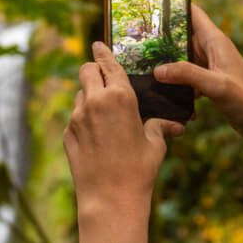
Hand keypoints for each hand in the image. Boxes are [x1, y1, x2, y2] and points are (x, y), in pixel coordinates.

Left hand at [63, 42, 184, 220]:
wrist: (109, 199)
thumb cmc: (138, 170)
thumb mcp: (155, 144)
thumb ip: (159, 126)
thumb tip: (174, 124)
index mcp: (119, 97)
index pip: (108, 64)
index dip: (103, 52)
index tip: (98, 44)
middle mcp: (94, 102)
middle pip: (86, 71)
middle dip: (93, 69)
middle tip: (101, 75)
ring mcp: (77, 117)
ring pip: (79, 94)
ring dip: (88, 95)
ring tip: (104, 112)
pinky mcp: (68, 133)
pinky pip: (75, 117)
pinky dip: (84, 118)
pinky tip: (97, 135)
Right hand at [154, 4, 242, 143]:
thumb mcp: (216, 85)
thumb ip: (187, 74)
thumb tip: (158, 70)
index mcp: (216, 41)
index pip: (193, 13)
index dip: (175, 6)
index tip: (151, 4)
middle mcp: (212, 50)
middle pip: (182, 36)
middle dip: (162, 38)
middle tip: (135, 40)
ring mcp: (210, 67)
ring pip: (182, 58)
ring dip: (167, 63)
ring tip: (141, 65)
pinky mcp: (209, 83)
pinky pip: (187, 77)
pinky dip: (177, 82)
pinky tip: (163, 92)